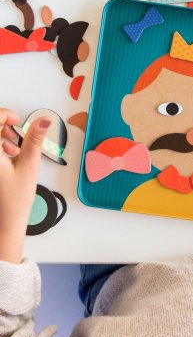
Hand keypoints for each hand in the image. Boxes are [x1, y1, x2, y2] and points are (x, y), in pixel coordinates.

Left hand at [0, 108, 50, 263]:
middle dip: (3, 126)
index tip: (17, 120)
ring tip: (15, 148)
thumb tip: (43, 121)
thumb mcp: (29, 165)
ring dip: (0, 137)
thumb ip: (35, 139)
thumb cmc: (14, 199)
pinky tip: (8, 157)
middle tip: (17, 134)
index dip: (6, 115)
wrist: (5, 220)